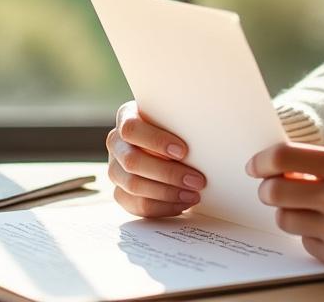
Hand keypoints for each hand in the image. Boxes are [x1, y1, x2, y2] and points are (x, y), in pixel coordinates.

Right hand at [106, 101, 206, 217]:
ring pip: (133, 186)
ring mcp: (115, 169)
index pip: (131, 129)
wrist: (165, 142)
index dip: (156, 141)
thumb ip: (182, 121)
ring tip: (193, 195)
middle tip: (197, 180)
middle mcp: (116, 144)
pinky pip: (137, 206)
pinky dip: (162, 207)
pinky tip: (182, 204)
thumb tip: (208, 130)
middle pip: (132, 161)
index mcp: (126, 118)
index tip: (183, 151)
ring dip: (167, 193)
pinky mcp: (121, 193)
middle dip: (168, 173)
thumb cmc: (175, 127)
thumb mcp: (176, 117)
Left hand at [246, 143, 323, 270]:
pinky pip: (304, 242)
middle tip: (271, 189)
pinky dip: (310, 234)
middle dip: (266, 189)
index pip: (283, 157)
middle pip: (274, 192)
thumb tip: (270, 169)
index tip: (254, 166)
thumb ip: (314, 163)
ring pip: (285, 219)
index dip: (261, 161)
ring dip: (289, 212)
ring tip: (309, 208)